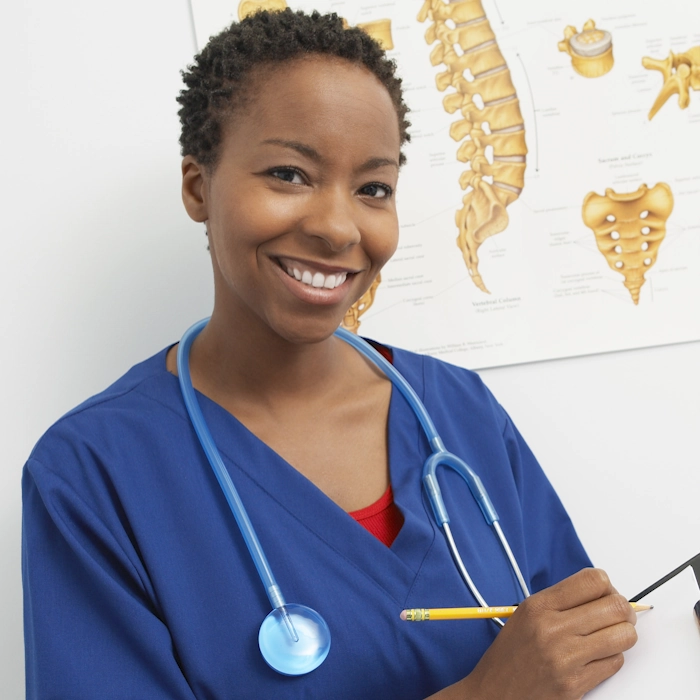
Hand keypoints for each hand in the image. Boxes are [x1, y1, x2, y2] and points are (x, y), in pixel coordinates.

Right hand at [460, 568, 637, 699]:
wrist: (494, 693)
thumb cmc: (511, 654)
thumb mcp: (525, 614)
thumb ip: (561, 601)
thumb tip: (601, 594)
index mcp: (539, 606)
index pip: (593, 581)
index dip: (608, 586)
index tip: (605, 594)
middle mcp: (553, 628)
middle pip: (615, 606)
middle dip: (623, 610)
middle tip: (618, 616)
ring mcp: (566, 658)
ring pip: (624, 636)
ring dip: (623, 635)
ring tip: (610, 636)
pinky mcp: (576, 684)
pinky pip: (615, 663)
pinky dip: (612, 658)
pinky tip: (596, 657)